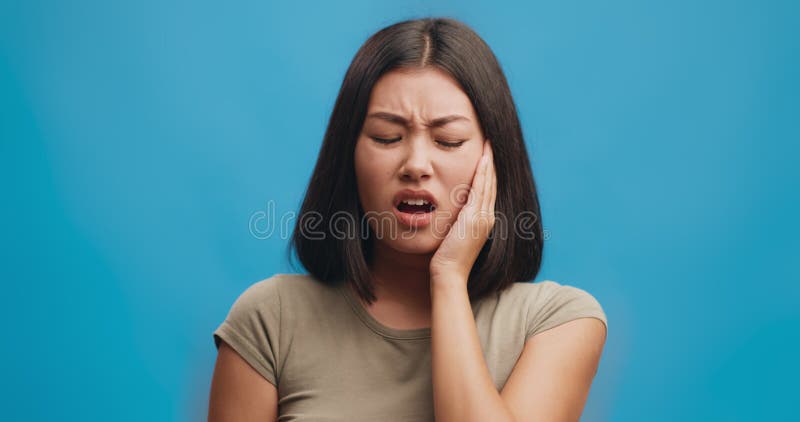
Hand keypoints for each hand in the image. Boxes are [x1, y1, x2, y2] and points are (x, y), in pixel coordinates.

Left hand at [430, 139, 496, 282]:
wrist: (449, 273)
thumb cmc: (447, 257)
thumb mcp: (455, 234)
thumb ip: (458, 220)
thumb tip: (453, 210)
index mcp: (484, 220)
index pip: (488, 190)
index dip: (489, 172)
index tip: (487, 155)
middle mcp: (487, 217)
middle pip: (492, 183)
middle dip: (492, 162)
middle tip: (491, 143)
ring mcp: (483, 217)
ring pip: (489, 184)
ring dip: (489, 163)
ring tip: (489, 145)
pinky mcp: (475, 218)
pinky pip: (481, 190)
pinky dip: (483, 173)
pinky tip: (483, 160)